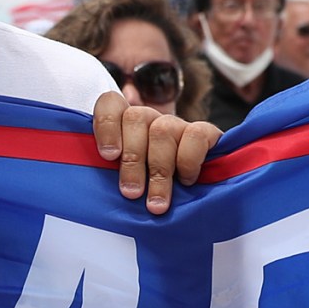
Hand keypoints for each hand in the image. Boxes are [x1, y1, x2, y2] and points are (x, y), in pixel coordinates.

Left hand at [93, 94, 219, 215]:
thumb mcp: (125, 184)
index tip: (108, 156)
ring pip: (162, 130)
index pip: (110, 104)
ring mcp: (178, 125)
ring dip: (158, 169)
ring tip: (156, 203)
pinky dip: (188, 161)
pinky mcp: (206, 134)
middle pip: (135, 117)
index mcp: (125, 127)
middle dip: (132, 159)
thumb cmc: (149, 194)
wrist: (197, 203)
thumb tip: (102, 187)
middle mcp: (151, 120)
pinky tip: (186, 182)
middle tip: (131, 193)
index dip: (106, 124)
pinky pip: (196, 135)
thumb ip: (110, 175)